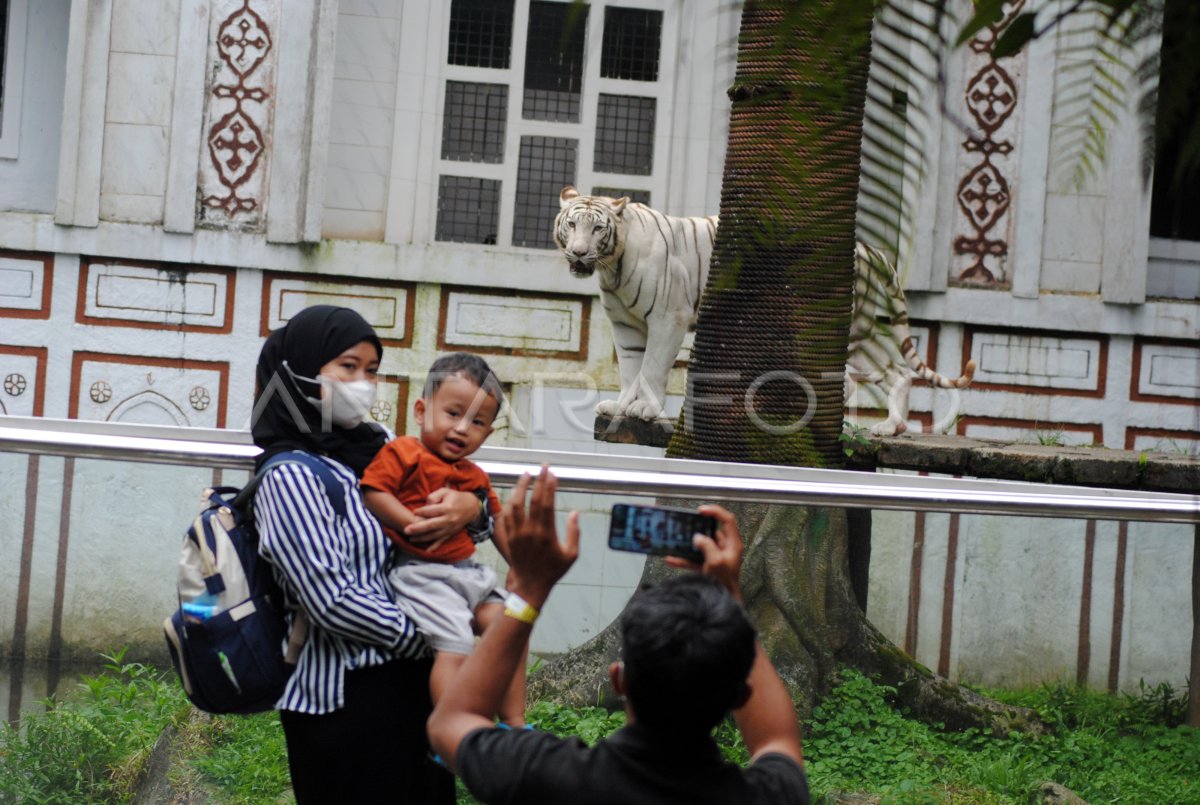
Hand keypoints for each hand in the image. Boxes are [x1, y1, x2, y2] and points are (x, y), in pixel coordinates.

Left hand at [404, 487, 479, 544]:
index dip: (422, 511)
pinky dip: (435, 546)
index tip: (414, 511)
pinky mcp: (451, 533)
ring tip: (411, 539)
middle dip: (418, 528)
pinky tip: (427, 551)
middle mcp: (449, 519)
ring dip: (422, 538)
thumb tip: (425, 505)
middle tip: (406, 530)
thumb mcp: (445, 491)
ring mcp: (450, 528)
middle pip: (432, 525)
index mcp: (447, 508)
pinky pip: (442, 541)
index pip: (432, 511)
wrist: (472, 507)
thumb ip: (434, 496)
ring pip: (435, 535)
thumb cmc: (455, 498)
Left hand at [497, 466, 578, 606]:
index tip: (552, 474)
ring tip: (525, 474)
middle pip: (532, 499)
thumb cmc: (553, 570)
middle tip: (542, 467)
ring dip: (520, 487)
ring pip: (515, 504)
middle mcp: (530, 531)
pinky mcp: (508, 537)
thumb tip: (574, 512)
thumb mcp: (571, 555)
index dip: (549, 486)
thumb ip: (574, 532)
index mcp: (546, 534)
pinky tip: (514, 493)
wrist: (530, 586)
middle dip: (538, 480)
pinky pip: (506, 515)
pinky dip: (510, 501)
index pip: (546, 503)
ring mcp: (517, 533)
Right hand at [664, 504, 743, 599]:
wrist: (724, 602)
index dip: (715, 512)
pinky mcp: (707, 566)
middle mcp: (725, 548)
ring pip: (701, 545)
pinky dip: (683, 559)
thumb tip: (698, 537)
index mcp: (733, 544)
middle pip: (712, 531)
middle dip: (698, 527)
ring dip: (688, 544)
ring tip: (676, 539)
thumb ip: (707, 546)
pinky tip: (671, 559)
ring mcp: (716, 557)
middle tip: (686, 523)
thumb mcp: (716, 561)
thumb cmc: (725, 583)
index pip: (727, 520)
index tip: (701, 511)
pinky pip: (694, 559)